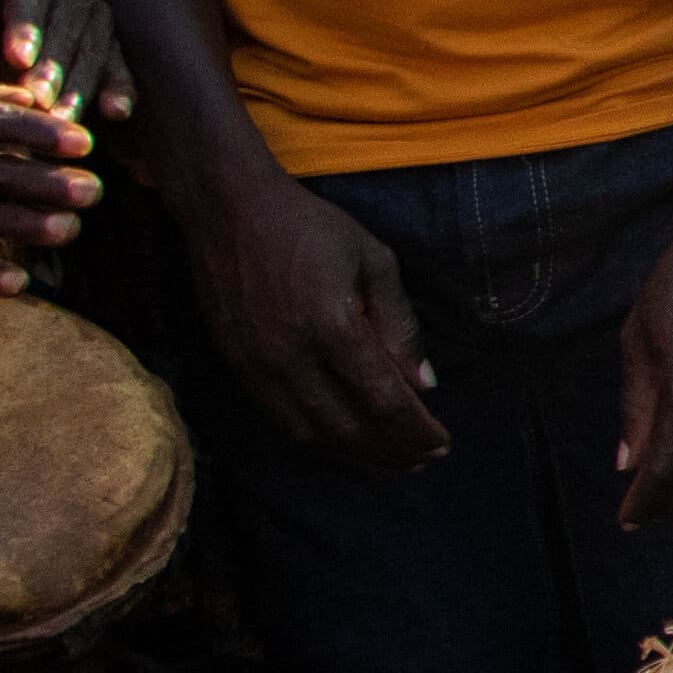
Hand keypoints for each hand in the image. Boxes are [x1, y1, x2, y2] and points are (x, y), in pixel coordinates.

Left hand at [0, 0, 128, 127]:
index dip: (26, 28)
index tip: (17, 59)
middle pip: (69, 28)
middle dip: (53, 67)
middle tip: (38, 101)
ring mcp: (99, 16)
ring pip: (94, 52)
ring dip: (80, 87)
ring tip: (60, 119)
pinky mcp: (111, 47)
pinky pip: (119, 67)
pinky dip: (121, 89)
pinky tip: (116, 112)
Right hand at [181, 168, 443, 472]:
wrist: (230, 211)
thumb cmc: (311, 228)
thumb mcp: (374, 261)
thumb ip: (399, 325)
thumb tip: (424, 384)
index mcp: (332, 325)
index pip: (382, 399)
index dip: (414, 431)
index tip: (441, 445)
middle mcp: (291, 356)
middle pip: (347, 427)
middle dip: (390, 452)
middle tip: (422, 461)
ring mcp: (257, 366)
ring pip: (310, 434)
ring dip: (354, 455)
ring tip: (389, 461)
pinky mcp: (236, 367)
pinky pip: (279, 420)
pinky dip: (316, 439)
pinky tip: (342, 442)